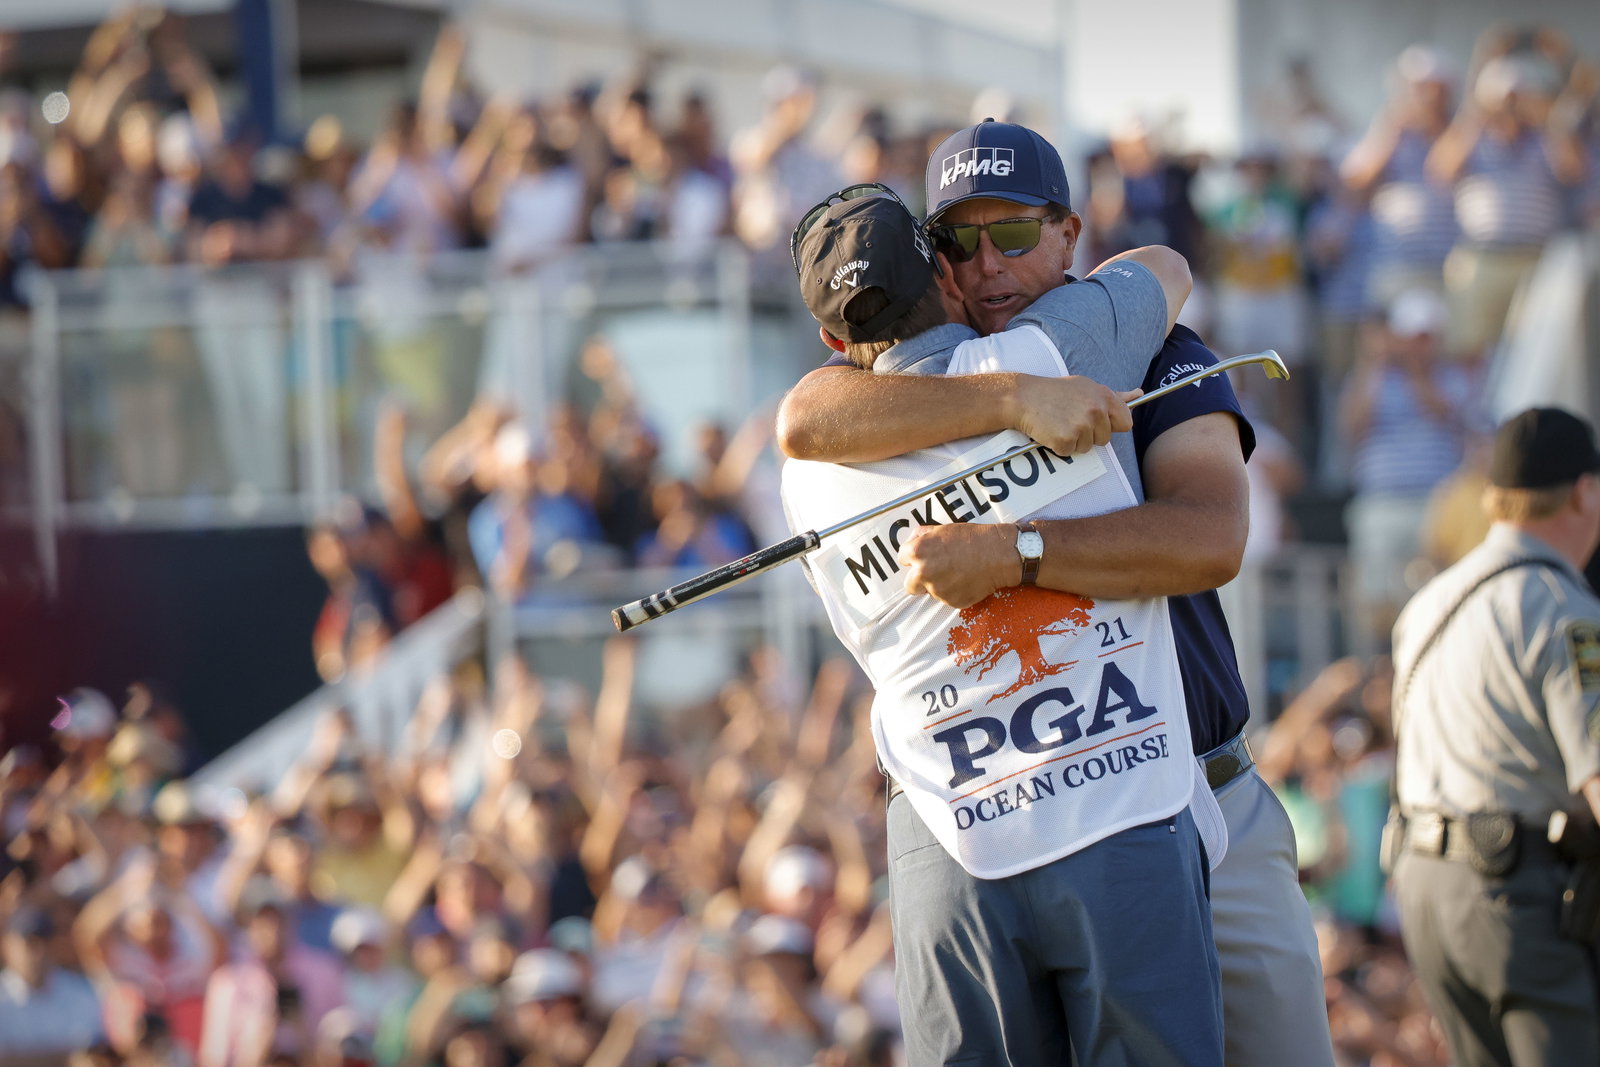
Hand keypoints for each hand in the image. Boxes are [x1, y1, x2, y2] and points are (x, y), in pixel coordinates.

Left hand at [897, 523, 1019, 608]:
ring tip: (957, 571)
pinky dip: (953, 592)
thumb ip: (921, 535)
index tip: (922, 558)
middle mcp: (923, 573)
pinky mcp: (951, 601)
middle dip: (919, 579)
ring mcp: (937, 590)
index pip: (901, 559)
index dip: (913, 558)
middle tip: (935, 571)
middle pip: (909, 585)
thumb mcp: (942, 529)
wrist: (998, 554)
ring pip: (930, 592)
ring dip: (939, 585)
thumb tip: (911, 541)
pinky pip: (947, 598)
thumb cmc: (972, 539)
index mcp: (917, 552)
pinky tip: (965, 580)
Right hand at [1009, 375, 1139, 455]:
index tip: (1097, 421)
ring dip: (1074, 440)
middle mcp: (1096, 411)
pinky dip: (1059, 446)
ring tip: (1060, 422)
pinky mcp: (1065, 440)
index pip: (1125, 423)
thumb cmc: (1056, 392)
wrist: (1024, 397)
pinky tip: (1052, 430)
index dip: (1111, 425)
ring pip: (1087, 447)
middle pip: (1105, 439)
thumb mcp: (1087, 387)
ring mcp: (1081, 427)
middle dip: (1090, 434)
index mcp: (1104, 397)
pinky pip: (1069, 452)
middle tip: (1071, 419)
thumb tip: (1139, 394)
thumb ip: (1114, 396)